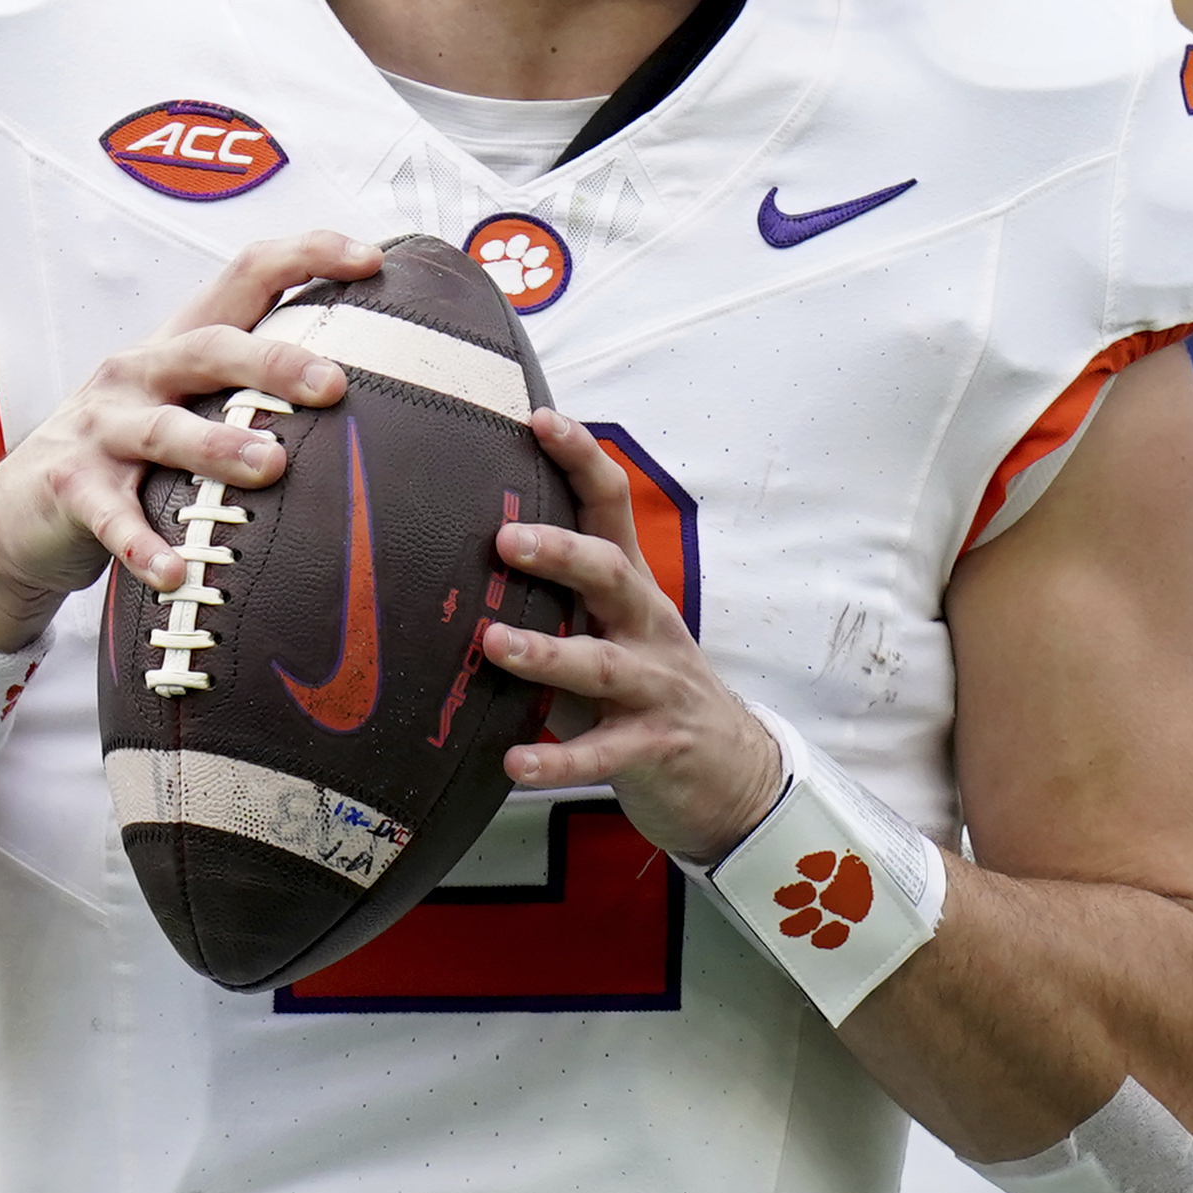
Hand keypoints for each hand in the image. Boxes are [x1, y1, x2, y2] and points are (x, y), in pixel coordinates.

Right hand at [0, 233, 380, 650]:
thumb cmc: (127, 457)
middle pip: (210, 349)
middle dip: (274, 361)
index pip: (246, 275)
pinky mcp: (71, 487)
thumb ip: (251, 394)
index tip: (370, 260)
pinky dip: (144, 545)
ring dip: (219, 447)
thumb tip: (368, 389)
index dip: (306, 255)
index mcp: (180, 345)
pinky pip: (112, 518)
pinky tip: (178, 571)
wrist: (15, 514)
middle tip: (334, 384)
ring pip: (165, 430)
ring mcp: (102, 429)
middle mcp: (141, 372)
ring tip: (271, 467)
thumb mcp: (184, 408)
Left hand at [484, 409, 784, 863]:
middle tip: (504, 539)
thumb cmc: (648, 687)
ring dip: (548, 652)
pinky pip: (603, 755)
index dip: (581, 459)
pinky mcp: (652, 749)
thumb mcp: (612, 627)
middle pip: (612, 575)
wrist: (732, 772)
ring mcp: (654, 688)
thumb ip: (557, 592)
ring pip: (604, 664)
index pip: (612, 507)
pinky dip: (558, 759)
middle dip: (562, 553)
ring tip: (493, 645)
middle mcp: (646, 627)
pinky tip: (515, 763)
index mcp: (631, 589)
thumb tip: (461, 543)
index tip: (538, 419)